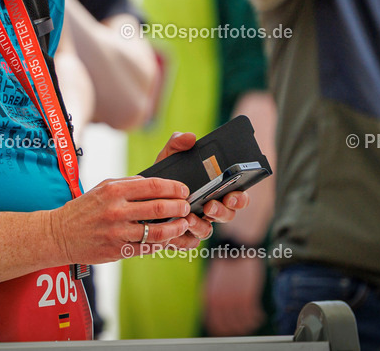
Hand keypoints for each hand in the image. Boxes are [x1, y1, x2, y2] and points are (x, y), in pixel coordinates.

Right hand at [49, 176, 193, 265]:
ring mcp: (117, 232)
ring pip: (156, 231)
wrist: (59, 234)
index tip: (184, 190)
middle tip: (187, 206)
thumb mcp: (103, 187)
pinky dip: (160, 243)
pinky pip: (146, 247)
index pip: (153, 185)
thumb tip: (154, 183)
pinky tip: (166, 239)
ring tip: (183, 224)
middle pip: (158, 207)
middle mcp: (116, 210)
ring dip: (175, 228)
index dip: (174, 187)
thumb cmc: (84, 208)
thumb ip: (128, 184)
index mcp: (114, 190)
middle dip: (179, 207)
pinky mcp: (117, 250)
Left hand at [155, 132, 250, 249]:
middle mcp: (210, 209)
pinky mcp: (183, 237)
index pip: (238, 195)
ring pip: (208, 230)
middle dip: (222, 212)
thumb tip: (189, 137)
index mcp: (215, 190)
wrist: (139, 196)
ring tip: (188, 217)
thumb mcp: (168, 157)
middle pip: (228, 215)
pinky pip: (190, 243)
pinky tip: (176, 229)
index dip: (240, 197)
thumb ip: (177, 143)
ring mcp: (198, 224)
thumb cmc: (162, 176)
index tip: (232, 194)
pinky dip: (184, 237)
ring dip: (201, 225)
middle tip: (210, 205)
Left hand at [203, 256, 265, 335]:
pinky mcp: (247, 296)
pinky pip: (252, 315)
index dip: (224, 330)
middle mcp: (220, 302)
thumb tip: (216, 312)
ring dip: (250, 324)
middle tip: (246, 327)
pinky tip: (260, 316)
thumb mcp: (214, 281)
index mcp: (210, 298)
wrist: (235, 247)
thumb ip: (214, 297)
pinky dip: (257, 318)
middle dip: (238, 328)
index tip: (232, 330)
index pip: (214, 324)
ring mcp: (233, 300)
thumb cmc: (227, 263)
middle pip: (229, 326)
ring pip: (242, 322)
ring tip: (255, 321)